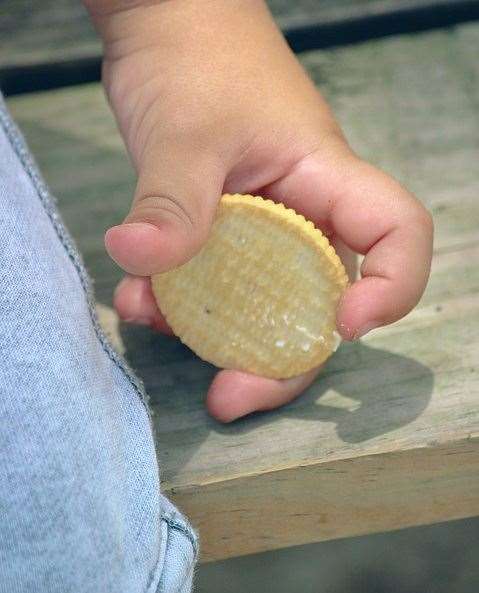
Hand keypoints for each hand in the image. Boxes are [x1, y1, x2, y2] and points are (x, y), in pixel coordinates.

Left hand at [86, 0, 432, 421]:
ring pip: (259, 305)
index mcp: (324, 180)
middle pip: (319, 304)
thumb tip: (138, 257)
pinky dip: (177, 301)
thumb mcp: (184, 133)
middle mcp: (301, 213)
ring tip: (155, 323)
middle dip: (281, 361)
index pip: (397, 234)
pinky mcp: (220, 230)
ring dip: (212, 335)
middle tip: (230, 396)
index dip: (392, 289)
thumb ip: (171, 199)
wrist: (164, 24)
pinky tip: (139, 297)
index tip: (344, 327)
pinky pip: (212, 284)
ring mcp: (259, 226)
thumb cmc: (195, 57)